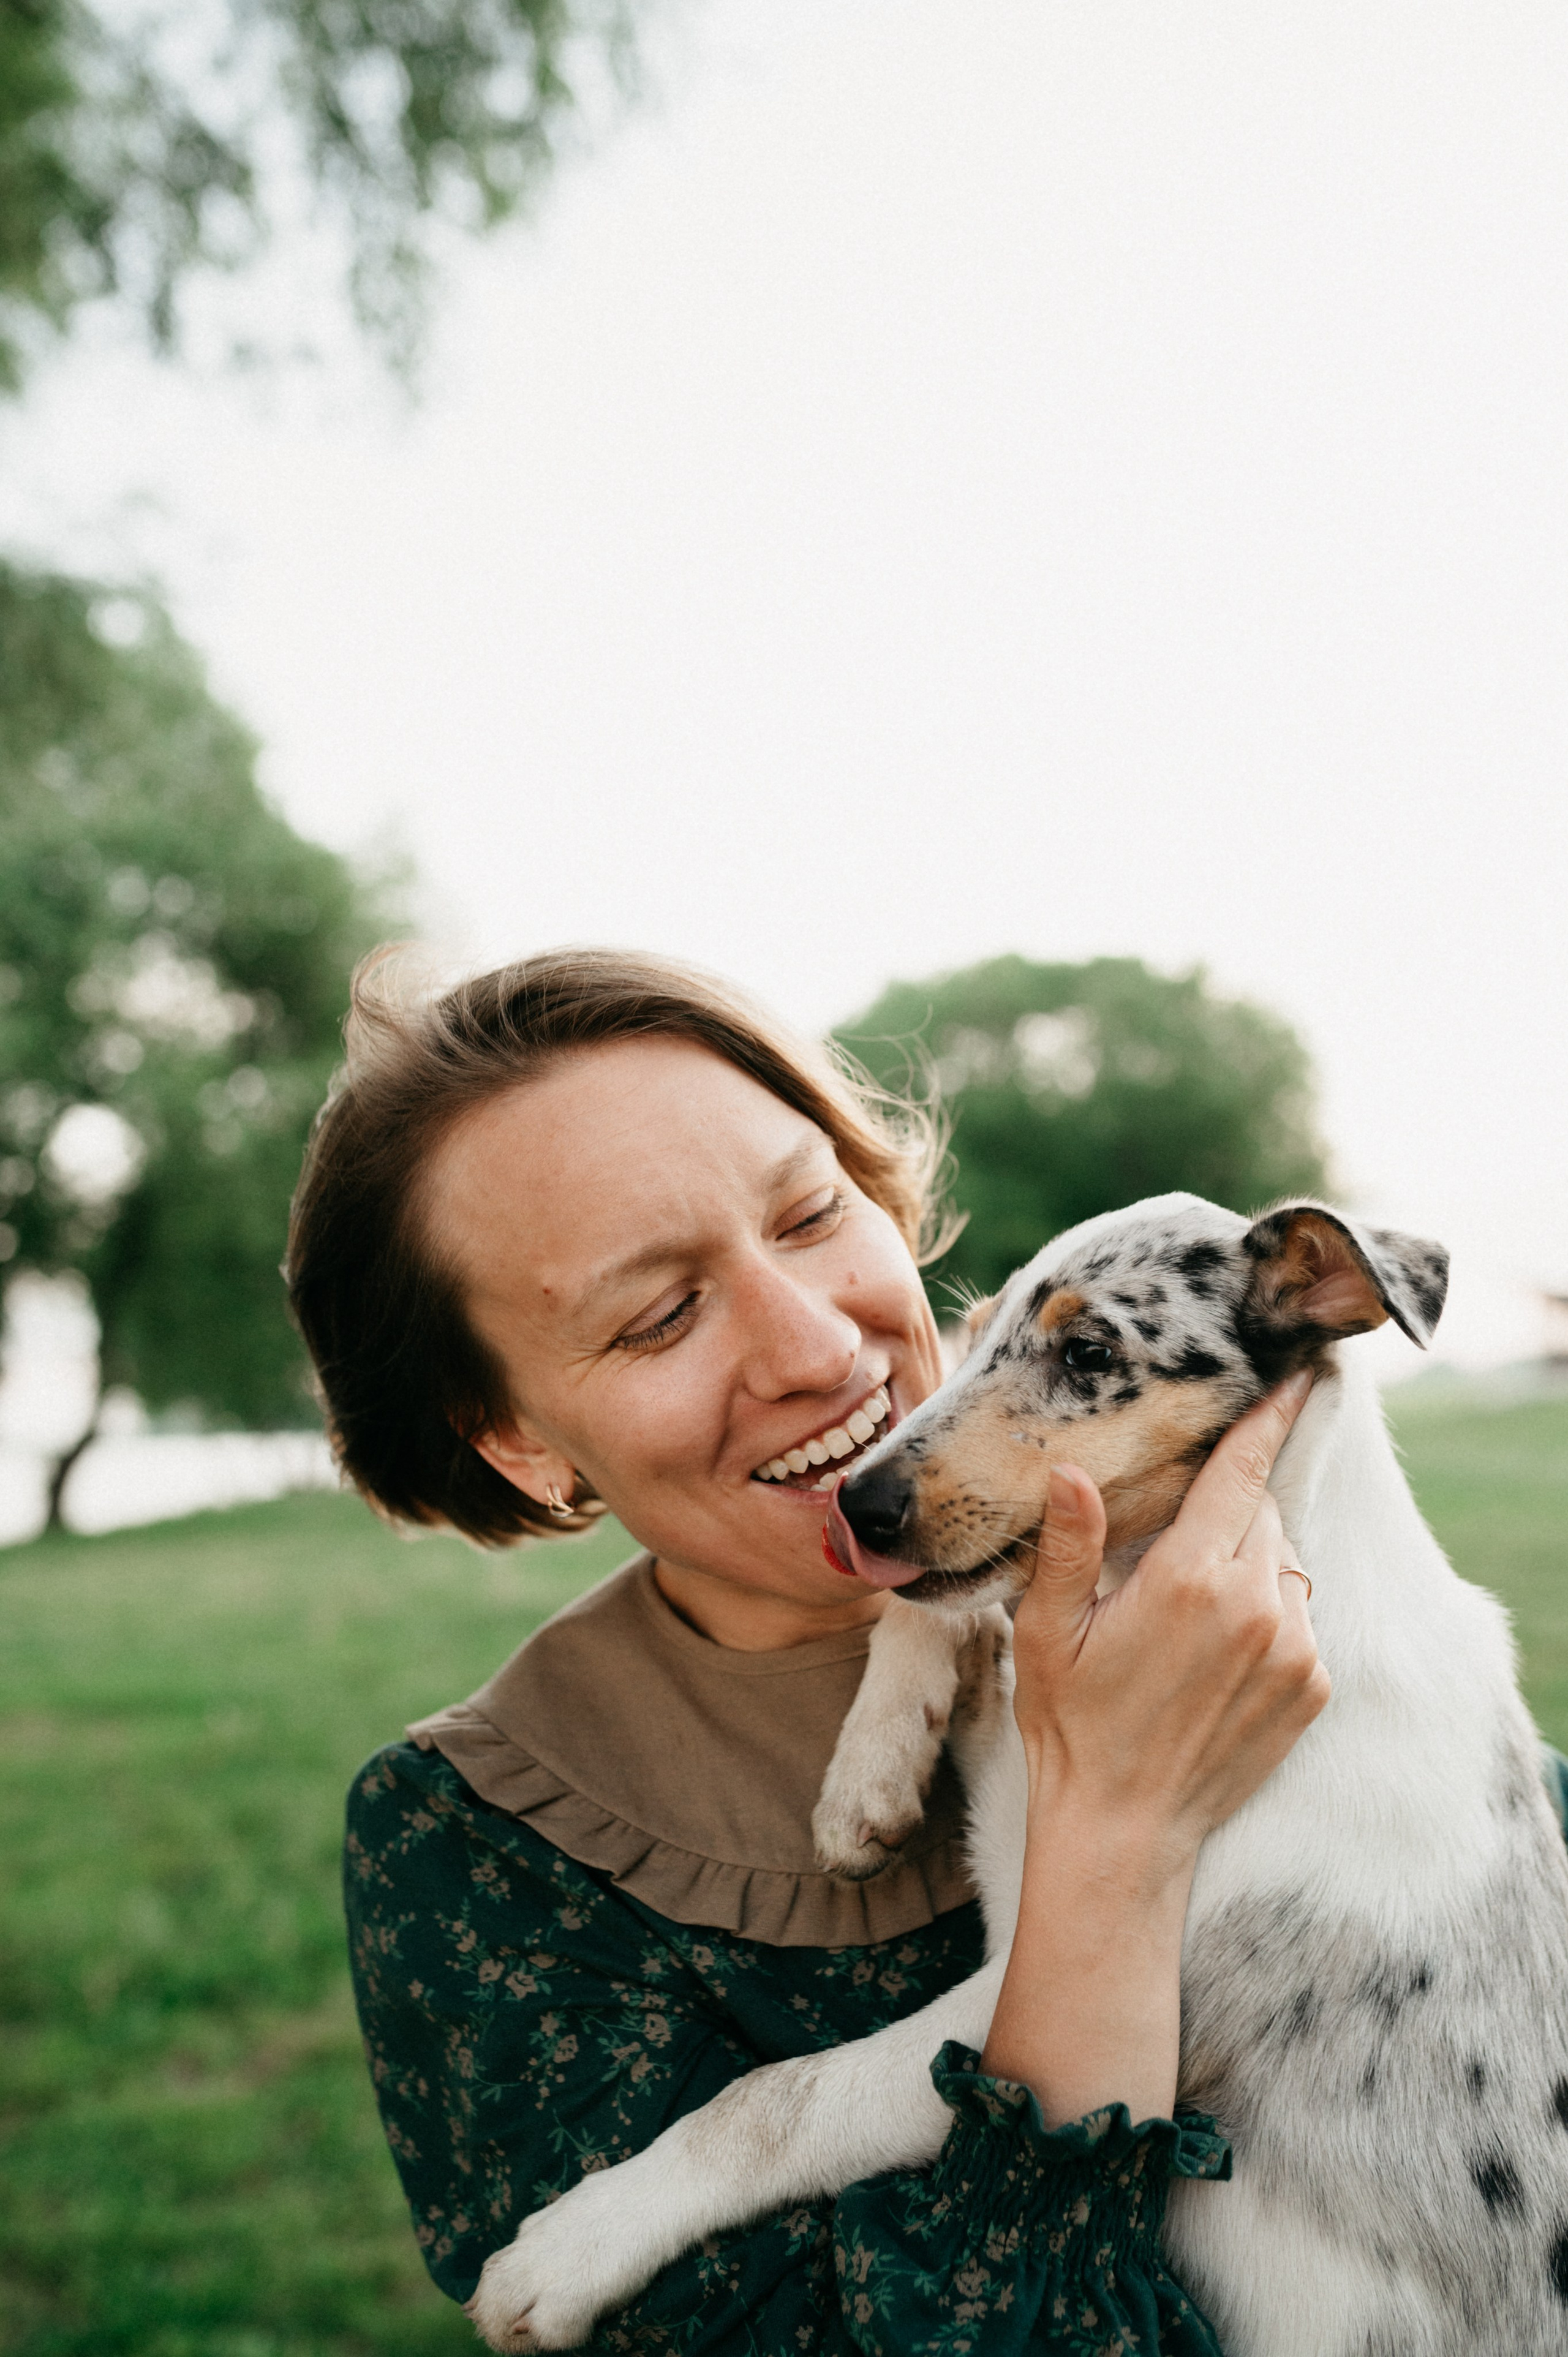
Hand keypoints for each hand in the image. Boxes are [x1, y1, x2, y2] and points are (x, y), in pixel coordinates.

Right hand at [1011, 1371, 1328, 1879]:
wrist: (1124, 1828)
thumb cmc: (1072, 1723)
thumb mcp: (1045, 1629)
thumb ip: (1067, 1544)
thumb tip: (1069, 1469)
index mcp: (1190, 1579)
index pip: (1240, 1474)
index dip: (1265, 1420)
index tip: (1294, 1376)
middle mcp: (1256, 1606)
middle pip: (1261, 1514)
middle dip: (1226, 1511)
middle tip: (1172, 1551)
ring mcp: (1294, 1649)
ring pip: (1284, 1563)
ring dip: (1249, 1564)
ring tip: (1189, 1610)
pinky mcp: (1312, 1686)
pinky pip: (1301, 1617)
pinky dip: (1269, 1615)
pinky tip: (1218, 1651)